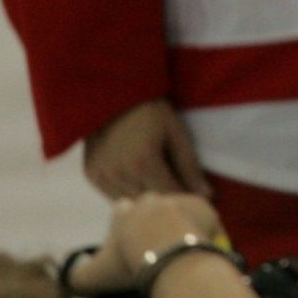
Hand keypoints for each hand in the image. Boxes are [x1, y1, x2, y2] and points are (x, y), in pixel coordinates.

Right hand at [66, 191, 228, 294]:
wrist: (169, 255)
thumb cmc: (128, 264)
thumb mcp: (93, 277)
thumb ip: (76, 278)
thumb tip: (69, 281)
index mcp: (124, 210)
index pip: (120, 210)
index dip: (124, 226)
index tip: (130, 245)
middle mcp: (151, 200)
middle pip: (151, 207)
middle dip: (152, 222)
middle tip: (156, 247)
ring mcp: (178, 201)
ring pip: (178, 211)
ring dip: (178, 225)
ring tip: (179, 249)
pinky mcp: (204, 206)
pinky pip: (205, 217)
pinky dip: (203, 230)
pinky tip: (200, 247)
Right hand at [84, 99, 209, 198]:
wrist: (112, 94)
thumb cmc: (151, 111)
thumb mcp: (176, 133)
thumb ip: (189, 166)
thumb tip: (206, 195)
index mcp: (144, 163)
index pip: (170, 196)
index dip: (185, 200)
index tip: (197, 201)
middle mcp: (120, 174)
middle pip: (150, 203)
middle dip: (168, 202)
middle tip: (180, 194)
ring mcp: (102, 175)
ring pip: (130, 203)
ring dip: (146, 201)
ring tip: (160, 189)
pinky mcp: (91, 174)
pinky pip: (113, 195)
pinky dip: (129, 195)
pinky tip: (140, 184)